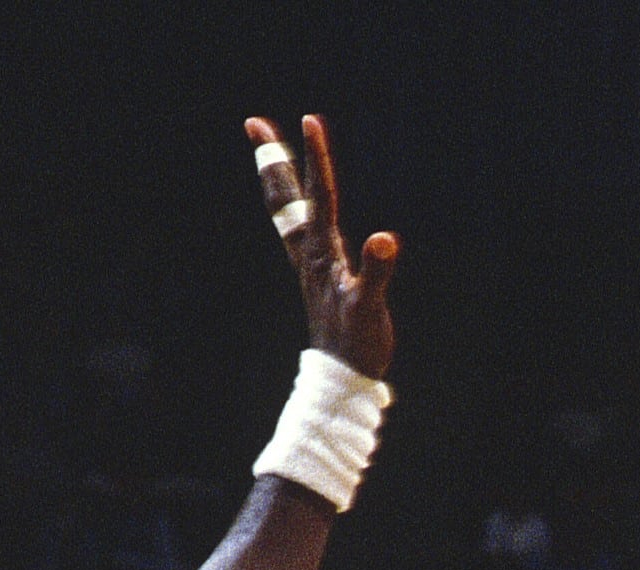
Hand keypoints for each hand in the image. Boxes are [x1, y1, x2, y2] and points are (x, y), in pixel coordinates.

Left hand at [246, 114, 399, 377]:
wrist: (342, 379)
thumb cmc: (357, 345)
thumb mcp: (369, 308)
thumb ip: (376, 272)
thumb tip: (385, 238)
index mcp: (323, 254)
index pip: (320, 196)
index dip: (316, 158)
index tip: (310, 119)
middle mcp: (311, 254)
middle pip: (288, 198)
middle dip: (274, 160)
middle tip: (254, 122)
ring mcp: (312, 266)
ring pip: (290, 213)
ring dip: (280, 181)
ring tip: (270, 153)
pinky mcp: (319, 278)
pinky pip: (302, 233)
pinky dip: (298, 211)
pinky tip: (303, 208)